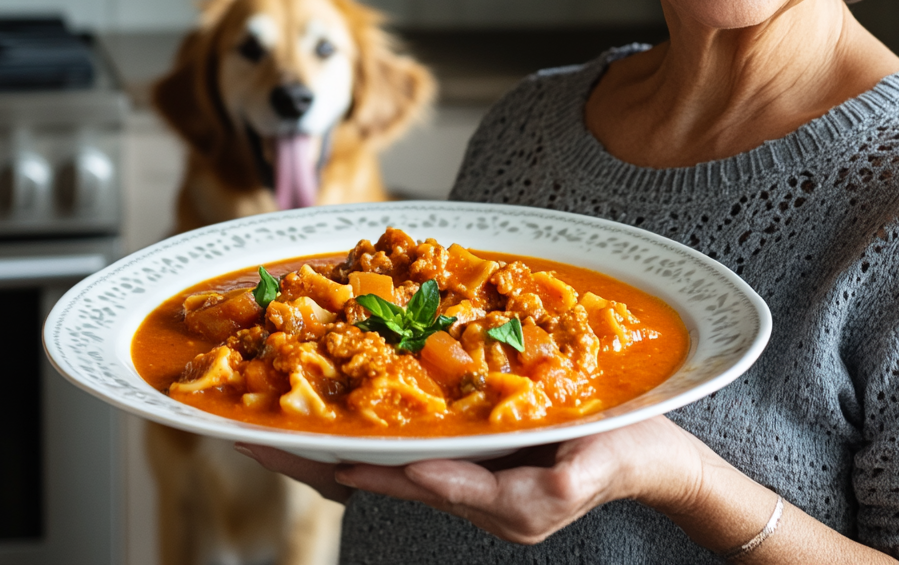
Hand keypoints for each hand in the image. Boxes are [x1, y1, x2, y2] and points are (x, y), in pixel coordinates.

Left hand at [242, 415, 705, 544]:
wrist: (650, 455)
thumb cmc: (623, 454)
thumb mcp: (587, 471)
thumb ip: (536, 485)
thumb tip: (465, 482)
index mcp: (493, 498)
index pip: (408, 483)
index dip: (354, 466)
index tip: (307, 450)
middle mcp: (468, 488)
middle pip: (376, 474)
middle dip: (312, 454)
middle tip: (248, 430)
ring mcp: (467, 470)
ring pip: (385, 457)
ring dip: (329, 439)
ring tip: (271, 416)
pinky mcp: (473, 448)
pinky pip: (411, 439)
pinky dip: (371, 424)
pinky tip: (345, 400)